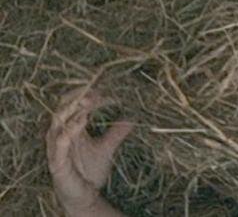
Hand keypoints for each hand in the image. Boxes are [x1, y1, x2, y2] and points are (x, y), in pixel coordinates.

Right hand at [46, 87, 133, 214]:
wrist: (84, 196)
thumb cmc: (90, 171)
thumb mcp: (107, 148)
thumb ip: (117, 132)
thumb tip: (132, 117)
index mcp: (70, 129)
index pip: (73, 105)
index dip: (87, 95)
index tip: (105, 89)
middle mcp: (60, 135)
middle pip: (62, 108)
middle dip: (77, 97)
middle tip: (94, 89)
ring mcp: (56, 148)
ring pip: (57, 123)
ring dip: (72, 110)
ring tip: (88, 101)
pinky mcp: (56, 162)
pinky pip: (59, 144)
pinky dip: (69, 131)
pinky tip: (81, 121)